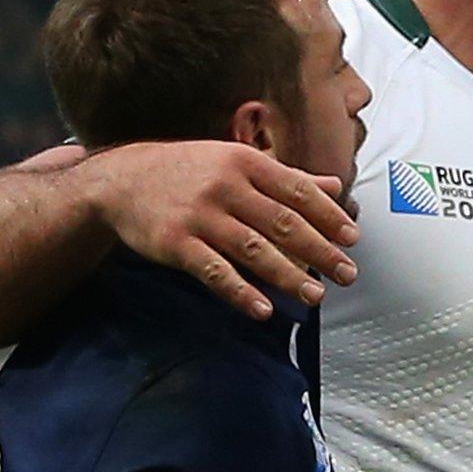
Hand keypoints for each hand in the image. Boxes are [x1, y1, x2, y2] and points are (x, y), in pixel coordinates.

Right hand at [81, 141, 359, 319]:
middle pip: (282, 223)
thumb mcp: (237, 162)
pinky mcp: (175, 243)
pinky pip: (214, 272)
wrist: (120, 179)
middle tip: (347, 274)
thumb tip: (335, 188)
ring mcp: (199, 215)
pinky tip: (264, 310)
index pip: (297, 191)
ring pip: (253, 249)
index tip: (352, 239)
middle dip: (320, 251)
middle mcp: (224, 186)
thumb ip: (287, 178)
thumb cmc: (189, 171)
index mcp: (245, 162)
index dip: (328, 216)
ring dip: (288, 276)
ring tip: (315, 296)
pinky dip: (240, 292)